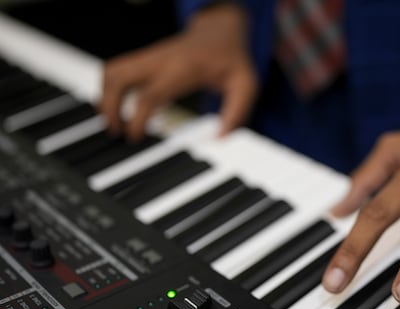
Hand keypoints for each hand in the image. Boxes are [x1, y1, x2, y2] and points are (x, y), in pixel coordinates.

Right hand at [99, 3, 257, 139]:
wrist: (222, 31)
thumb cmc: (232, 59)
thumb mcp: (246, 86)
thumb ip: (236, 113)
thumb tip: (220, 138)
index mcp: (183, 69)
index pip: (149, 94)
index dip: (136, 118)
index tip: (134, 137)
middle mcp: (161, 59)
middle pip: (118, 77)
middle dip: (109, 107)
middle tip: (115, 131)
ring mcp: (150, 56)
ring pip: (112, 70)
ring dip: (105, 96)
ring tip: (112, 123)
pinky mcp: (146, 57)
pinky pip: (117, 69)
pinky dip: (110, 88)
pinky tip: (117, 107)